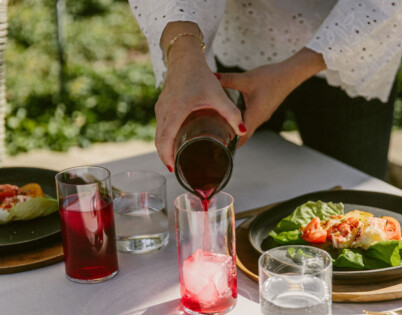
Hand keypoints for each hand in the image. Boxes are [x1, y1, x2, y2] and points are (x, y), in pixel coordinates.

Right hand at [154, 23, 244, 170]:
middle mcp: (164, 111)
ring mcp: (160, 108)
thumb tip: (243, 131)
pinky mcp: (161, 105)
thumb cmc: (200, 75)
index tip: (173, 169)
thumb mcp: (218, 95)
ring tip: (175, 161)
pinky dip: (164, 139)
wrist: (185, 57)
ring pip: (158, 134)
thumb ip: (231, 113)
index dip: (168, 156)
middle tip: (176, 170)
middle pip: (159, 140)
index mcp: (176, 110)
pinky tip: (173, 144)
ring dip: (164, 149)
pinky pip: (160, 127)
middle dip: (166, 157)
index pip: (166, 139)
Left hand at [217, 48, 325, 146]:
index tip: (219, 148)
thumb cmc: (271, 77)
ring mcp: (262, 115)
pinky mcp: (264, 110)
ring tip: (220, 131)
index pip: (242, 136)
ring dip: (236, 130)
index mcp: (255, 115)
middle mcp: (260, 118)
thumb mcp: (247, 79)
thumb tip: (211, 78)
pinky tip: (232, 117)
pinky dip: (241, 122)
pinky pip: (250, 120)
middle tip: (215, 142)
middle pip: (244, 135)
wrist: (290, 74)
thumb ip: (228, 79)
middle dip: (231, 139)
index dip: (231, 143)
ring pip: (247, 127)